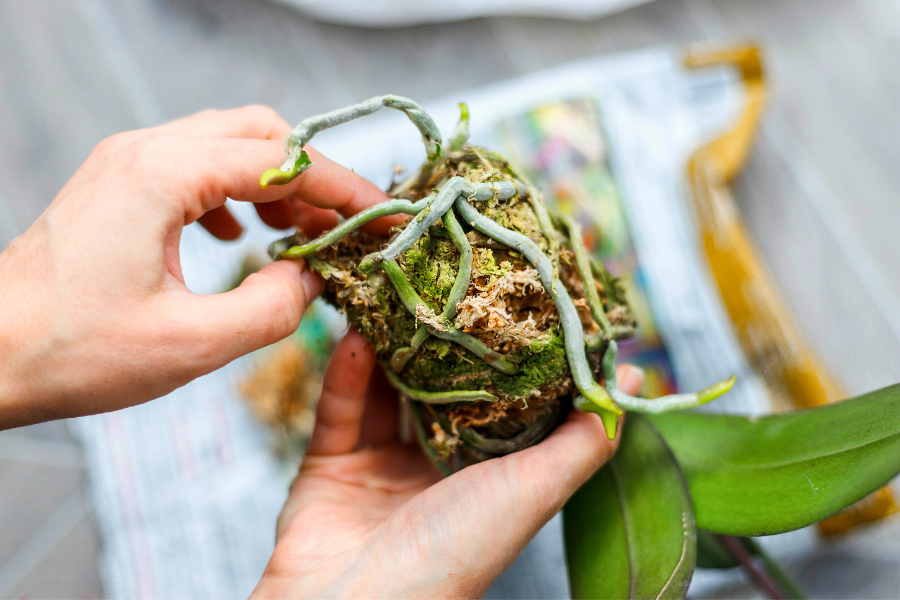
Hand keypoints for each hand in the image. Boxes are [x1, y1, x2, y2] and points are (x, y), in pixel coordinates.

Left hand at [0, 106, 400, 428]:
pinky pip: (196, 166)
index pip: (281, 162)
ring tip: (301, 235)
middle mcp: (145, 151)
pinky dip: (237, 193)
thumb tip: (312, 281)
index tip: (384, 216)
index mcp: (163, 176)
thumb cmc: (70, 350)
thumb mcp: (189, 344)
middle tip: (344, 228)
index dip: (343, 189)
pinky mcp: (118, 185)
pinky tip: (240, 236)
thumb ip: (270, 310)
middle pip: (259, 133)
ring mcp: (127, 163)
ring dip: (276, 182)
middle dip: (313, 178)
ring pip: (228, 144)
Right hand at [253, 329, 644, 598]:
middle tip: (446, 284)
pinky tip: (356, 335)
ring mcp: (381, 466)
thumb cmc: (455, 554)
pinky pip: (340, 408)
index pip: (501, 402)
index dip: (509, 354)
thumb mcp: (535, 490)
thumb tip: (633, 383)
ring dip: (389, 346)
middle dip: (441, 341)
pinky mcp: (330, 465)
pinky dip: (346, 373)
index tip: (515, 298)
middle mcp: (435, 470)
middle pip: (438, 390)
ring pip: (385, 391)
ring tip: (397, 294)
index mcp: (487, 478)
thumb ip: (585, 440)